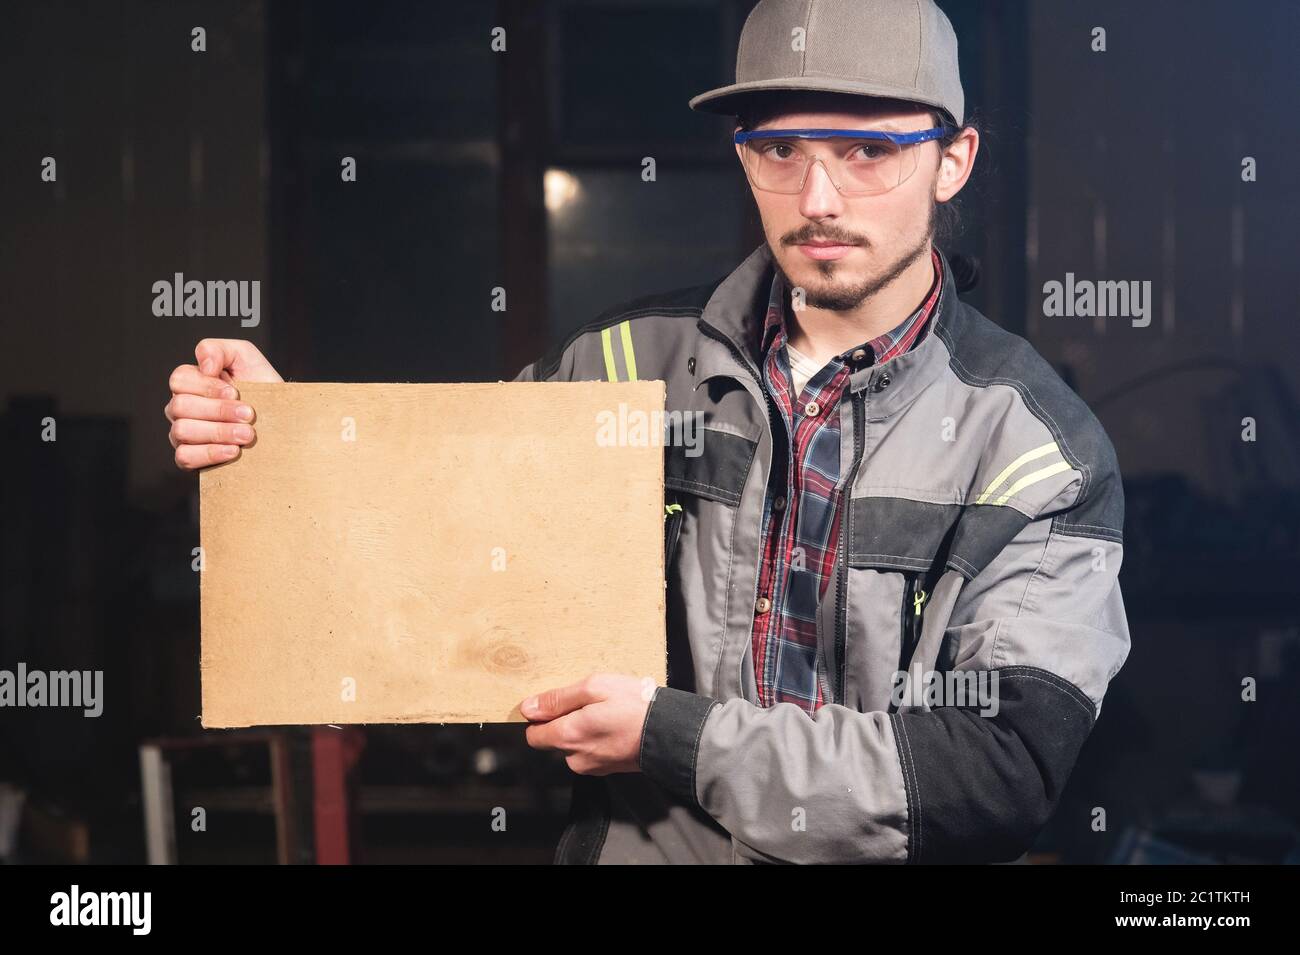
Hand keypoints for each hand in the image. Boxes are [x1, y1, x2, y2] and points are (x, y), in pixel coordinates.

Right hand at [165, 338, 281, 469]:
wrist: (283, 419)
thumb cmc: (262, 388)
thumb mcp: (246, 356)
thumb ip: (218, 349)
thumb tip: (204, 366)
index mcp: (192, 382)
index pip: (179, 380)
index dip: (207, 386)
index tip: (236, 392)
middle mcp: (182, 407)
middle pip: (180, 406)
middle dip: (219, 411)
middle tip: (248, 415)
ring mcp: (183, 433)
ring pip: (182, 431)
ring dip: (219, 432)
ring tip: (247, 434)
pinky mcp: (190, 456)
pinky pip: (185, 457)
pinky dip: (210, 453)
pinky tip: (233, 450)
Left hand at [521, 674, 656, 774]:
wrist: (671, 732)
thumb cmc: (635, 706)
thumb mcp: (595, 687)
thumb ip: (558, 699)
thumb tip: (528, 708)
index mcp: (568, 736)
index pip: (533, 735)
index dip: (541, 717)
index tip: (558, 704)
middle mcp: (575, 758)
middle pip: (554, 740)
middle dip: (565, 722)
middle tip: (591, 705)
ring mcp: (592, 767)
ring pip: (574, 746)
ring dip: (583, 730)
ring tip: (607, 713)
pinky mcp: (606, 770)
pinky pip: (591, 752)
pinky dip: (597, 739)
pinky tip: (614, 725)